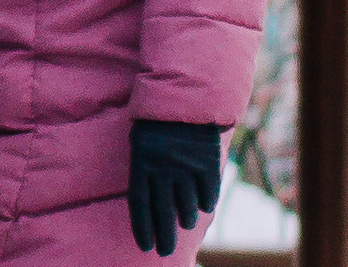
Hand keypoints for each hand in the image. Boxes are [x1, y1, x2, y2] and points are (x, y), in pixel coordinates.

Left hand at [126, 119, 221, 256]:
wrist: (186, 96)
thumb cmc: (156, 119)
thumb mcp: (141, 139)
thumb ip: (144, 168)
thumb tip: (147, 199)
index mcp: (141, 162)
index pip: (140, 203)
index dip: (142, 227)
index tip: (145, 247)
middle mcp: (163, 169)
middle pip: (163, 211)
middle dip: (164, 235)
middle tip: (165, 252)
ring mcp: (186, 167)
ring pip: (187, 205)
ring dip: (185, 217)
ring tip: (184, 223)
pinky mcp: (207, 163)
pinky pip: (208, 192)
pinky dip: (205, 202)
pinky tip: (203, 208)